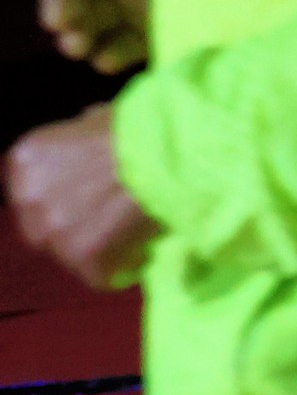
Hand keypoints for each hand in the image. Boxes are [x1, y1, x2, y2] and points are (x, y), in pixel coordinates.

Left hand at [8, 104, 155, 288]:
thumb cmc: (144, 130)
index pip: (32, 192)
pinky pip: (102, 276)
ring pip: (72, 255)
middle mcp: (29, 195)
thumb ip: (81, 136)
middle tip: (113, 221)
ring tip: (136, 232)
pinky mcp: (83, 256)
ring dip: (102, 250)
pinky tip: (146, 248)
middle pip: (43, 228)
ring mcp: (54, 229)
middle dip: (75, 228)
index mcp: (26, 158)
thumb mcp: (99, 118)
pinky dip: (125, 268)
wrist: (171, 153)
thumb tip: (88, 137)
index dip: (64, 197)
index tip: (92, 197)